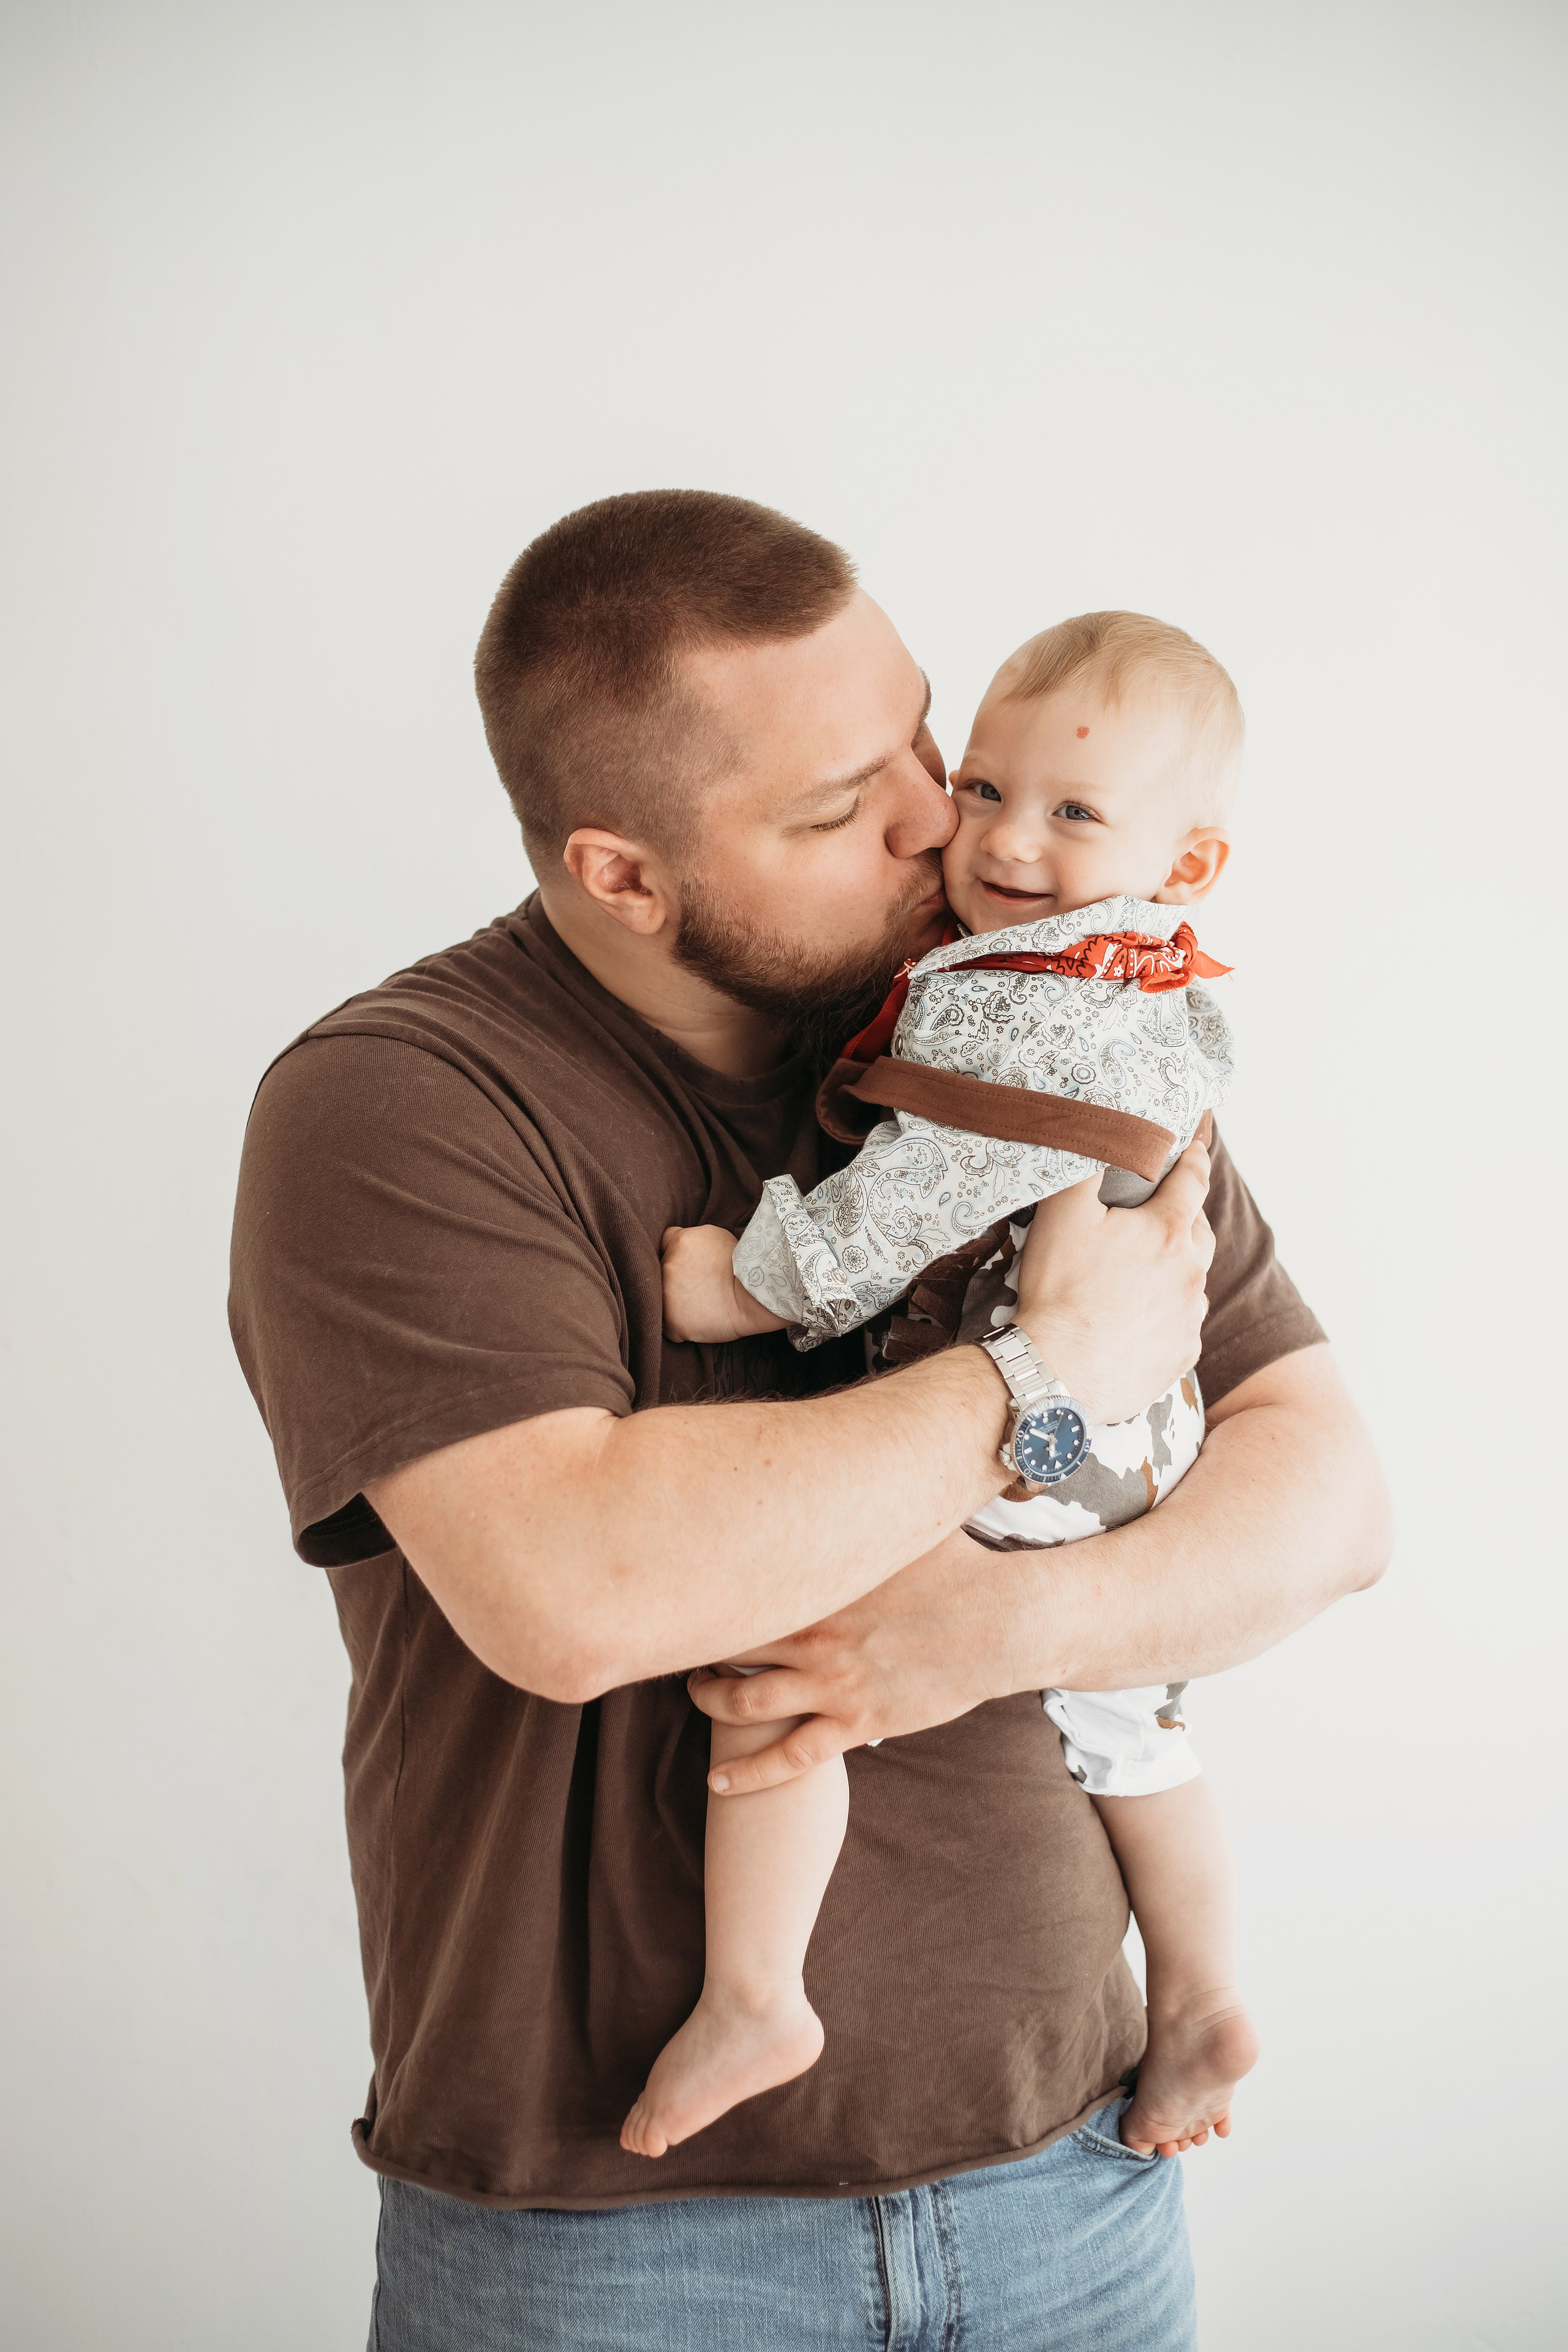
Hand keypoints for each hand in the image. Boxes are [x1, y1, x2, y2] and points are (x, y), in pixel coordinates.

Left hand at [661, 1224, 785, 1343]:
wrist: (753, 1297)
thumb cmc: (742, 1269)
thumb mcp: (717, 1237)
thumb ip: (695, 1241)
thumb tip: (689, 1250)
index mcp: (680, 1241)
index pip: (665, 1243)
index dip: (677, 1253)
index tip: (689, 1264)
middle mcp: (668, 1265)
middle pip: (663, 1271)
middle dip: (676, 1278)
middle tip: (698, 1286)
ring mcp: (666, 1293)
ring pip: (663, 1299)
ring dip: (676, 1302)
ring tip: (700, 1305)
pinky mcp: (671, 1319)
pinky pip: (667, 1325)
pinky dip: (679, 1325)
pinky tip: (696, 1322)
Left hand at [689, 1529, 1016, 1792]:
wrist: (1003, 1620)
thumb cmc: (959, 1564)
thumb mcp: (904, 1522)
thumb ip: (868, 1502)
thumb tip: (856, 1452)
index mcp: (817, 1581)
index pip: (735, 1584)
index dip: (702, 1588)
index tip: (684, 1584)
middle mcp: (812, 1633)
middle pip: (726, 1642)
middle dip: (692, 1642)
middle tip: (677, 1639)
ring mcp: (832, 1682)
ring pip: (742, 1704)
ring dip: (708, 1702)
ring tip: (696, 1694)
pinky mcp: (857, 1722)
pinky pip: (789, 1757)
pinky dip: (748, 1774)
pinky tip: (718, 1783)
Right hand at [1012, 1136, 1213, 1422]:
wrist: (1057, 1372)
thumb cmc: (1059, 1292)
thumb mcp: (1061, 1215)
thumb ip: (1086, 1167)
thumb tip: (1099, 1137)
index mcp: (1166, 1231)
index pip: (1193, 1180)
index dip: (1195, 1157)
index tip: (1197, 1147)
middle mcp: (1190, 1272)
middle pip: (1200, 1230)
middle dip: (1186, 1215)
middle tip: (1161, 1213)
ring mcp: (1190, 1317)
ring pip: (1193, 1280)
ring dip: (1176, 1269)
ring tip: (1142, 1274)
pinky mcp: (1183, 1354)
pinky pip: (1183, 1325)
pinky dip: (1168, 1315)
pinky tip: (1139, 1318)